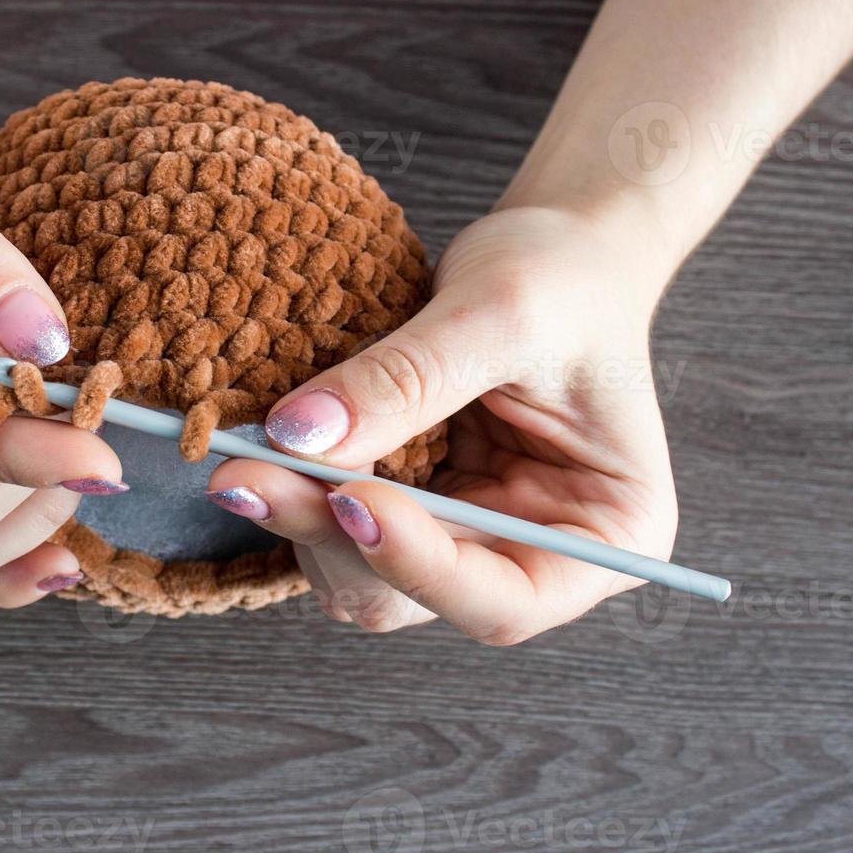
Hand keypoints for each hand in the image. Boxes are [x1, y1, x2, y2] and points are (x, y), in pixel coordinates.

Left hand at [206, 206, 679, 640]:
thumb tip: (302, 438)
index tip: (350, 498)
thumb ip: (407, 379)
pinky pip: (337, 527)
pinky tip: (268, 448)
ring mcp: (463, 540)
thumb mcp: (499, 314)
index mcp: (606, 535)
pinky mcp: (410, 510)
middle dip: (330, 538)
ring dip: (299, 521)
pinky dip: (298, 494)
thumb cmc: (564, 281)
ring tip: (249, 454)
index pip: (506, 600)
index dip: (418, 564)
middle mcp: (533, 556)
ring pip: (358, 574)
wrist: (555, 252)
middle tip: (246, 476)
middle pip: (414, 597)